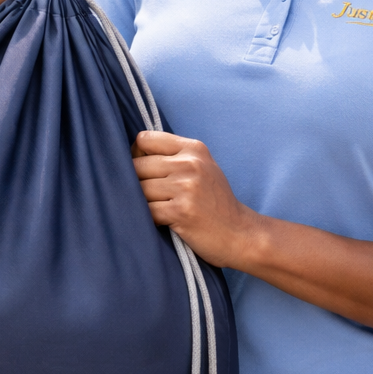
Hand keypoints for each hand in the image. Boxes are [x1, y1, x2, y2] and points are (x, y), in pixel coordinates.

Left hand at [131, 131, 257, 268]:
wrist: (240, 234)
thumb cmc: (216, 202)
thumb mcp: (202, 168)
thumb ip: (174, 156)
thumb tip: (132, 154)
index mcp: (194, 148)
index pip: (145, 139)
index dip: (135, 155)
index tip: (142, 170)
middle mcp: (190, 164)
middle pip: (137, 165)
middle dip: (135, 182)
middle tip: (149, 195)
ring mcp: (186, 187)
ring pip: (139, 189)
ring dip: (142, 202)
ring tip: (158, 209)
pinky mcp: (181, 211)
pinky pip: (146, 210)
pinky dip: (149, 218)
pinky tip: (162, 221)